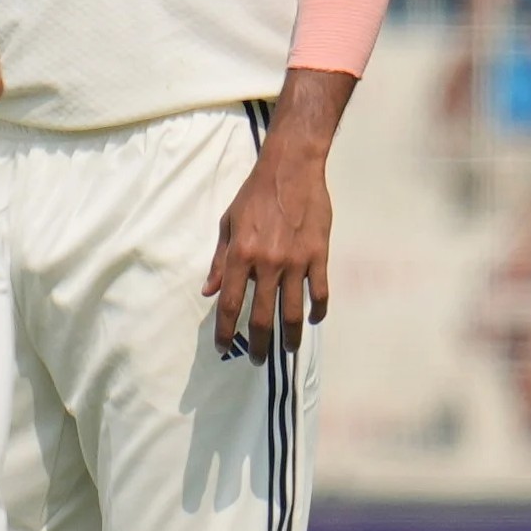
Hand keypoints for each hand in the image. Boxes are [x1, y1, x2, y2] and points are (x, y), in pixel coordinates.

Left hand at [208, 132, 334, 362]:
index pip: (230, 304)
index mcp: (240, 255)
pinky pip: (320, 292)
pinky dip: (318, 310)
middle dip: (259, 344)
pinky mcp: (320, 256)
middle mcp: (267, 263)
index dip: (226, 330)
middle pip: (262, 315)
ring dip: (291, 336)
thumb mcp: (227, 224)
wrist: (291, 171)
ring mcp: (296, 262)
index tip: (223, 348)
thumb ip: (219, 261)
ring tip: (288, 349)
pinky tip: (314, 320)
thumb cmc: (253, 196)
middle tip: (257, 360)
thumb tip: (210, 291)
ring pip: (294, 311)